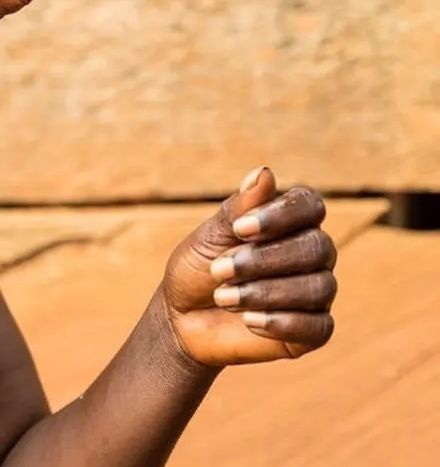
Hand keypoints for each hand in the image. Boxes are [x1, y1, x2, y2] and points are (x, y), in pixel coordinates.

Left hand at [159, 167, 336, 366]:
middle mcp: (311, 253)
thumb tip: (264, 172)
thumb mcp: (210, 237)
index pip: (310, 205)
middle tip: (219, 270)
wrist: (182, 319)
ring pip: (318, 287)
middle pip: (316, 247)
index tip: (240, 229)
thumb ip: (238, 210)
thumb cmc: (198, 269)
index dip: (281, 215)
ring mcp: (315, 291)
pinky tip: (249, 320)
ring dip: (266, 292)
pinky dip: (283, 322)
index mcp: (289, 222)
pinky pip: (319, 326)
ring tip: (223, 297)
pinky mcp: (313, 329)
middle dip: (264, 260)